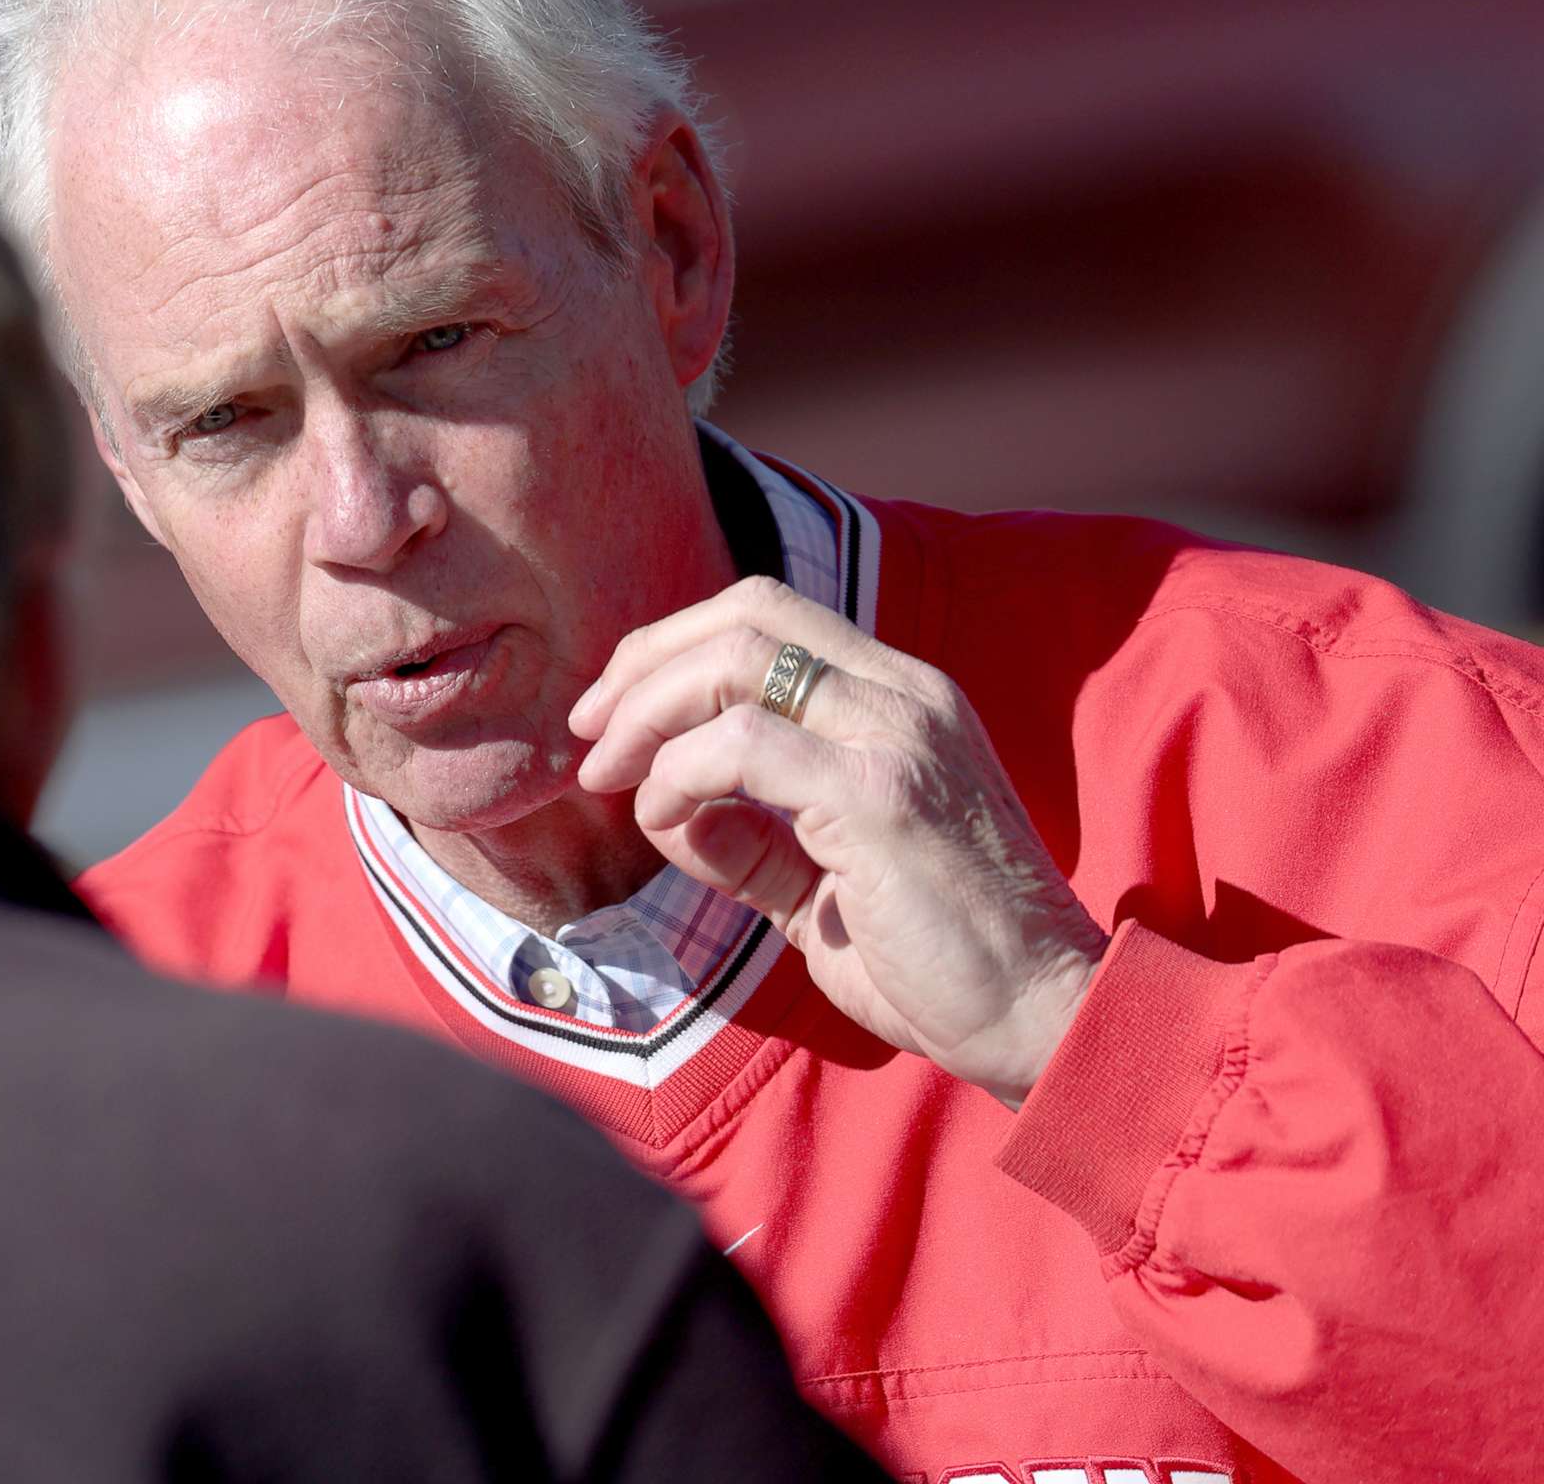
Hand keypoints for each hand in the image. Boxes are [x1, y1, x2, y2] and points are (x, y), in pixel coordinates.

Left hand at [568, 577, 1105, 1106]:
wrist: (1044, 1019)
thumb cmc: (938, 960)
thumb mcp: (822, 882)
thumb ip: (749, 836)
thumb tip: (664, 807)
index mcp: (901, 700)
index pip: (769, 615)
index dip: (672, 646)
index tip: (612, 715)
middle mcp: (906, 697)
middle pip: (747, 614)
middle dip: (644, 663)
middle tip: (589, 733)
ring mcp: (899, 737)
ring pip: (738, 660)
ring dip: (648, 711)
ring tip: (610, 777)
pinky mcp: (882, 795)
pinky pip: (742, 746)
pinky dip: (680, 774)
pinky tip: (668, 822)